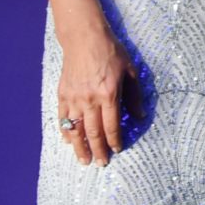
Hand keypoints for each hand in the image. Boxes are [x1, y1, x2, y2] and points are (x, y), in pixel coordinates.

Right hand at [55, 24, 141, 165]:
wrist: (85, 39)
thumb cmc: (112, 53)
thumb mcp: (131, 71)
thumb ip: (134, 96)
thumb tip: (140, 116)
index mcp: (109, 94)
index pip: (111, 125)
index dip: (114, 140)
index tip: (117, 150)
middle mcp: (90, 99)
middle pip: (93, 132)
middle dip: (98, 150)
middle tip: (100, 164)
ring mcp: (74, 98)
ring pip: (76, 129)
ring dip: (80, 147)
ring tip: (84, 160)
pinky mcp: (63, 95)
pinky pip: (63, 119)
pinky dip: (66, 132)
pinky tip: (69, 142)